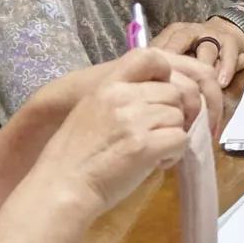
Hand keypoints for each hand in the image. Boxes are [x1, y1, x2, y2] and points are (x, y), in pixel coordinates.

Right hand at [37, 71, 196, 215]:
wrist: (63, 185)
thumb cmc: (72, 155)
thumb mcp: (89, 110)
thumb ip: (117, 99)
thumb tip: (149, 98)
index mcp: (108, 85)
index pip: (149, 57)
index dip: (165, 73)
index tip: (162, 94)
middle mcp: (123, 97)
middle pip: (173, 94)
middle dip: (171, 115)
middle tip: (156, 135)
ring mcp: (136, 121)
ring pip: (179, 118)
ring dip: (172, 136)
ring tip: (152, 152)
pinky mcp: (147, 146)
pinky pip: (180, 140)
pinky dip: (173, 154)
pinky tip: (154, 163)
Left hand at [155, 16, 243, 80]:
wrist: (228, 28)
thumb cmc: (197, 47)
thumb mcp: (179, 49)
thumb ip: (166, 62)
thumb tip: (147, 81)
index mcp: (174, 33)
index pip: (160, 44)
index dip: (155, 61)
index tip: (150, 78)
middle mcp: (191, 31)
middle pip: (180, 42)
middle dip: (175, 58)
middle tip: (171, 79)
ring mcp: (212, 35)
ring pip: (206, 50)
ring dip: (203, 67)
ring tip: (199, 86)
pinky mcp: (231, 42)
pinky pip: (228, 55)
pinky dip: (225, 69)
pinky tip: (221, 83)